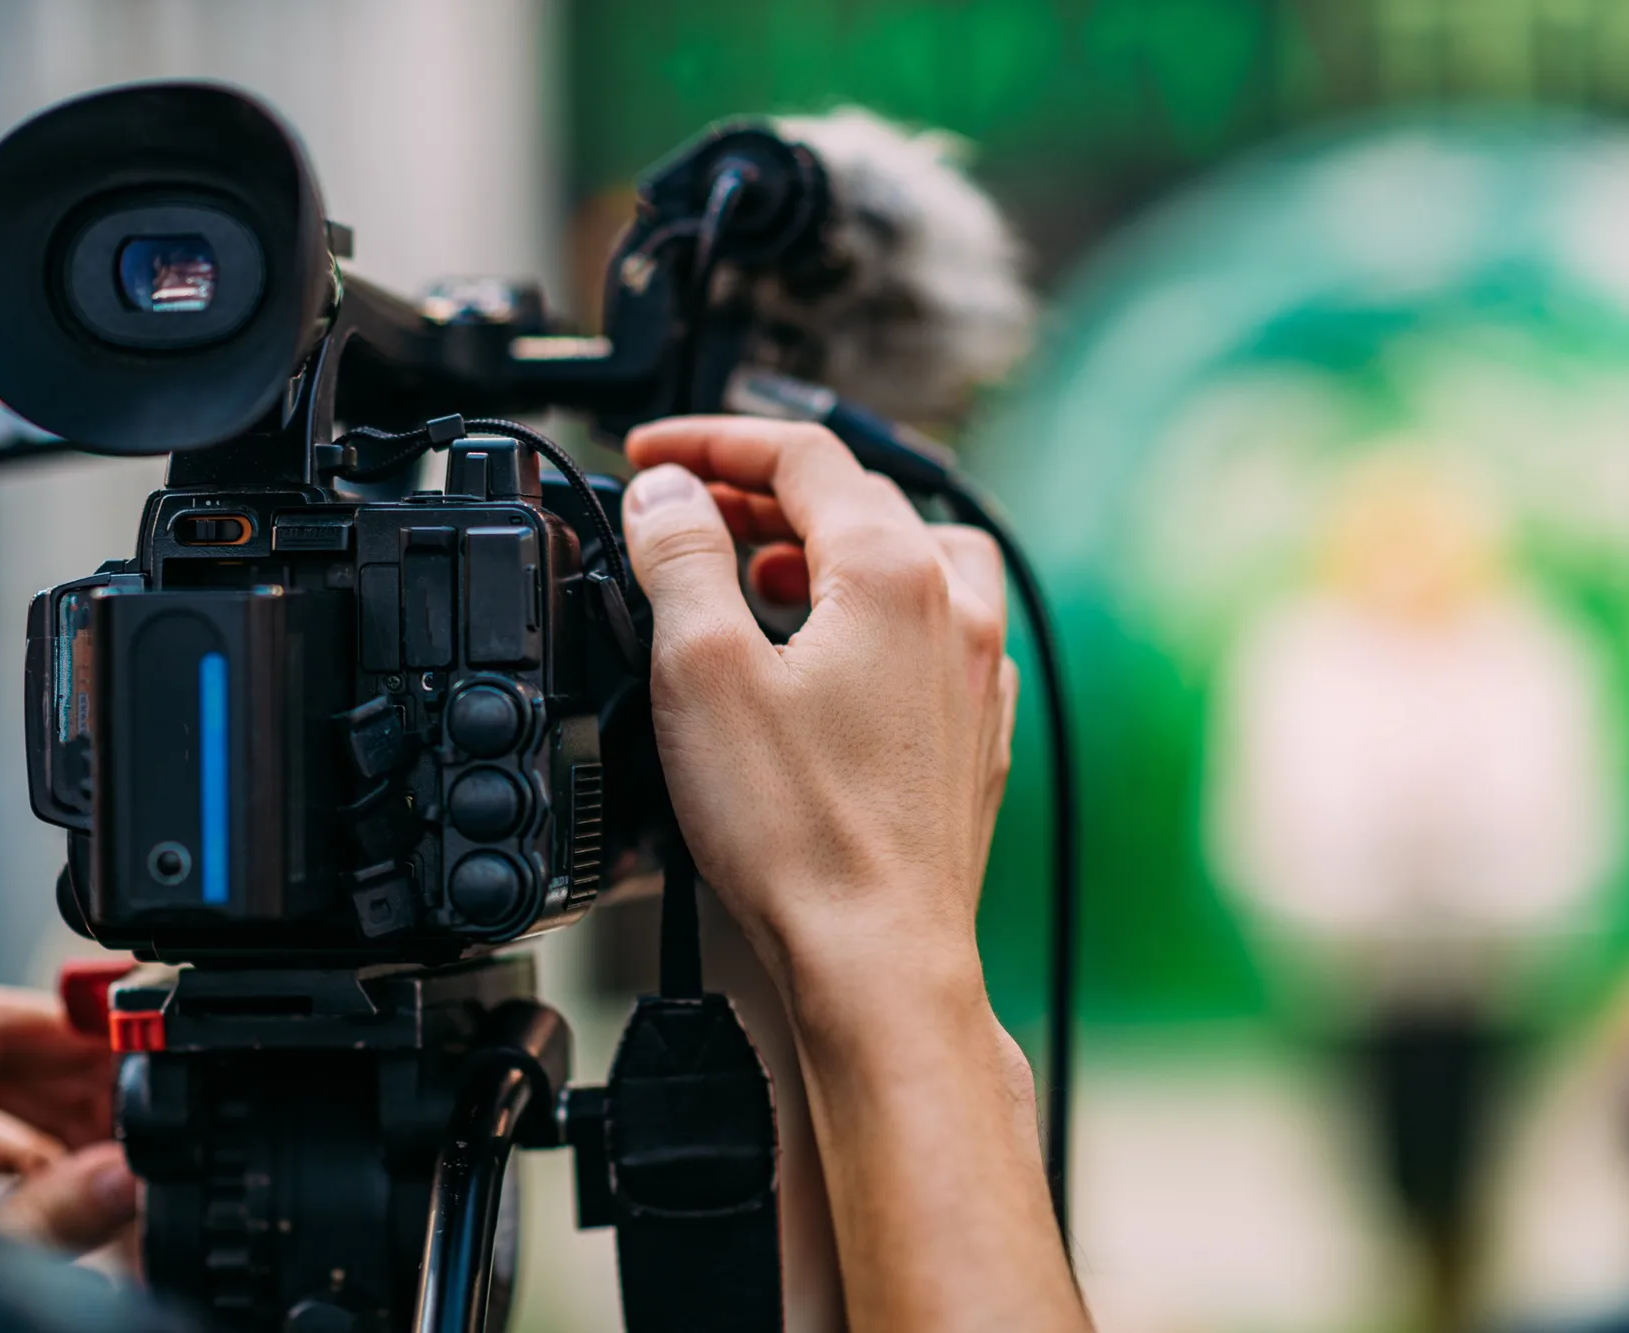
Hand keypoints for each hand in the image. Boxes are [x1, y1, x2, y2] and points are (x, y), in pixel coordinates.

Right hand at [622, 417, 1017, 1000]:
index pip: (801, 456)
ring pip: (907, 561)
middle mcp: (954, 611)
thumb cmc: (801, 836)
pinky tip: (824, 659)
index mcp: (892, 574)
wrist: (878, 959)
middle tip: (685, 516)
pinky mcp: (975, 732)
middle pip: (856, 502)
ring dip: (825, 549)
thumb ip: (681, 557)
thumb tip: (668, 493)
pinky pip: (930, 631)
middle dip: (759, 494)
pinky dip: (870, 614)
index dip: (712, 440)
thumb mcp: (701, 671)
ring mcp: (977, 674)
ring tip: (756, 577)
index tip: (651, 454)